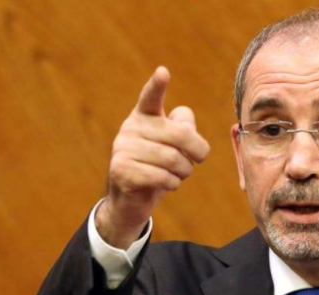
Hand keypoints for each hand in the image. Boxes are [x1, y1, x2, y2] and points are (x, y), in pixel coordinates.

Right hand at [95, 66, 210, 248]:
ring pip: (173, 159)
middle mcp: (130, 127)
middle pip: (181, 135)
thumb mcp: (173, 145)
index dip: (157, 85)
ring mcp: (122, 148)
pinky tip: (165, 184)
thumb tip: (184, 123)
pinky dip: (172, 184)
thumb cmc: (158, 166)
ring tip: (177, 174)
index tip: (163, 72)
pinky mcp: (121, 170)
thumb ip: (183, 128)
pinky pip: (162, 177)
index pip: (151, 97)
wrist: (131, 199)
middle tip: (195, 161)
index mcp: (145, 116)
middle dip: (197, 152)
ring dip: (184, 172)